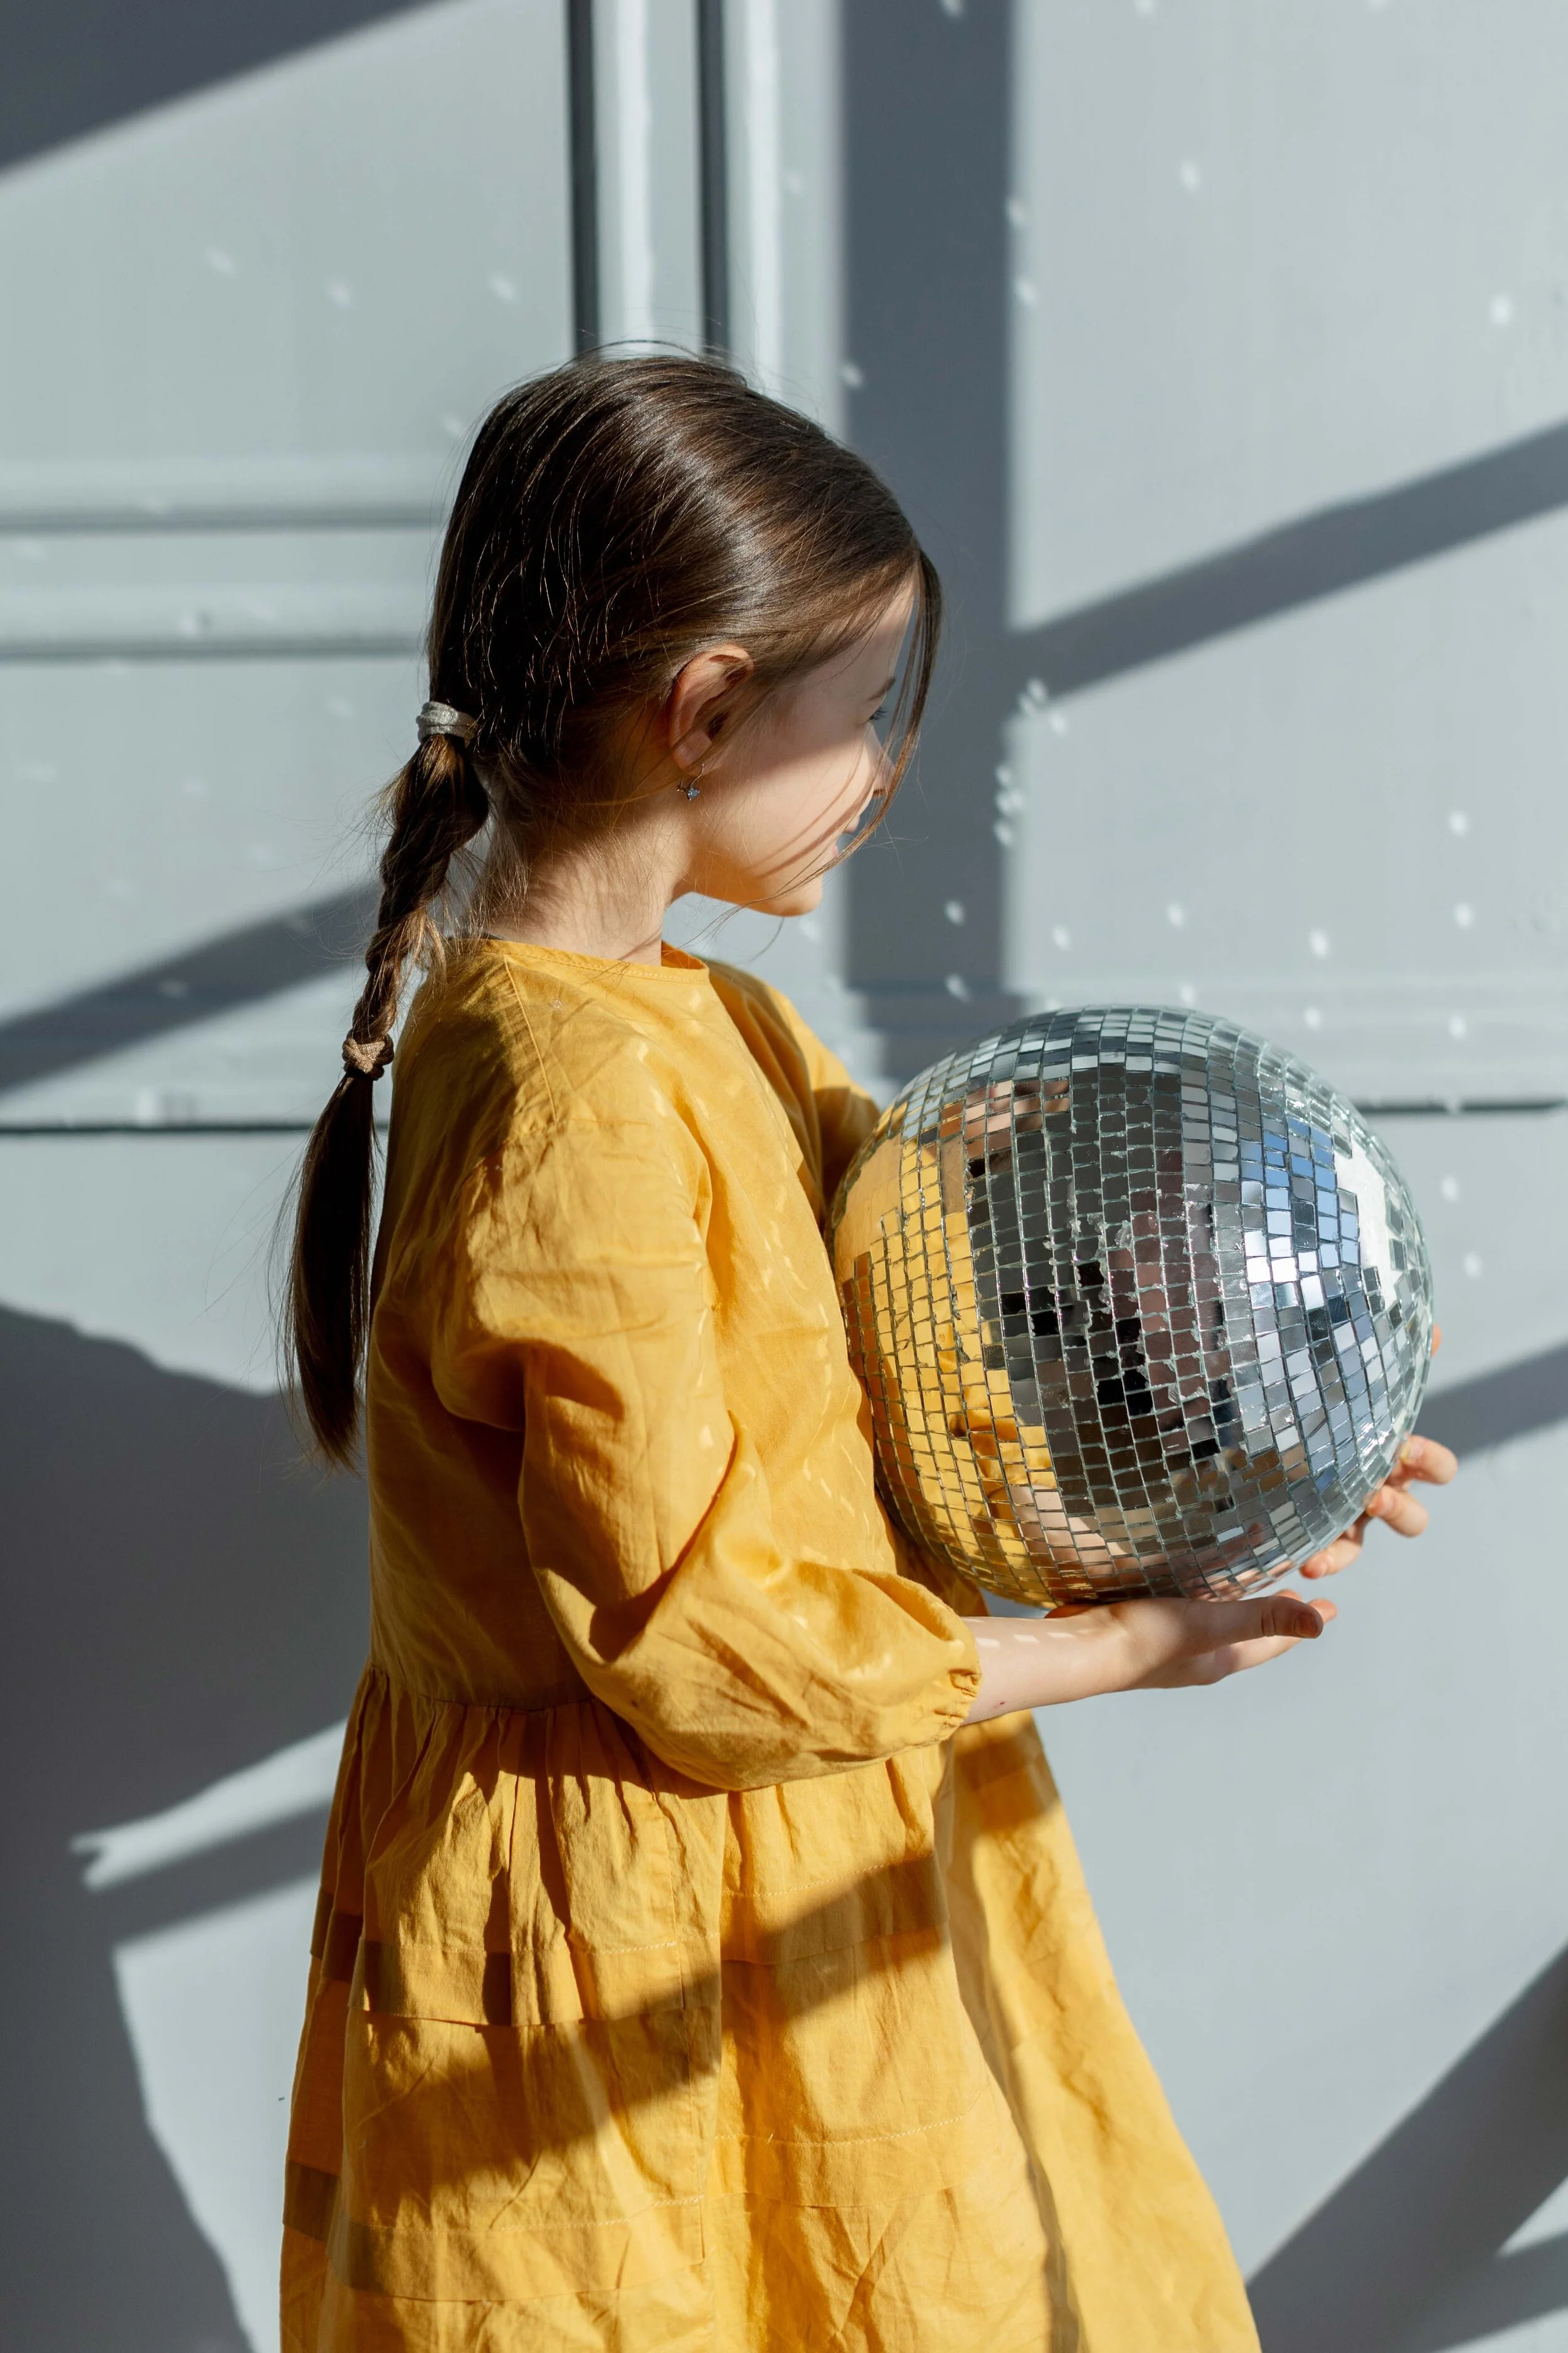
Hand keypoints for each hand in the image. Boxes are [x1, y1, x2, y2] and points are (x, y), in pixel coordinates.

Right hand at [963, 1589, 1333, 1720]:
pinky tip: (1189, 1580)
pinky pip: (1185, 1612)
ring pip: (1216, 1623)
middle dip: (1274, 1615)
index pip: (1273, 1641)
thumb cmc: (1146, 1639)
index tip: (1330, 1607)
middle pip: (1249, 1634)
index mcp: (1221, 1658)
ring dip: (1238, 1604)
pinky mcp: (1142, 1628)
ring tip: (1250, 1581)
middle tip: (1295, 1593)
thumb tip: (1319, 1625)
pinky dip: (1201, 1597)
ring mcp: (1169, 1646)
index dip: (1302, 1624)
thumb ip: (1260, 1618)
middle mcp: (1199, 1657)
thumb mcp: (1210, 1624)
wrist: (1081, 1650)